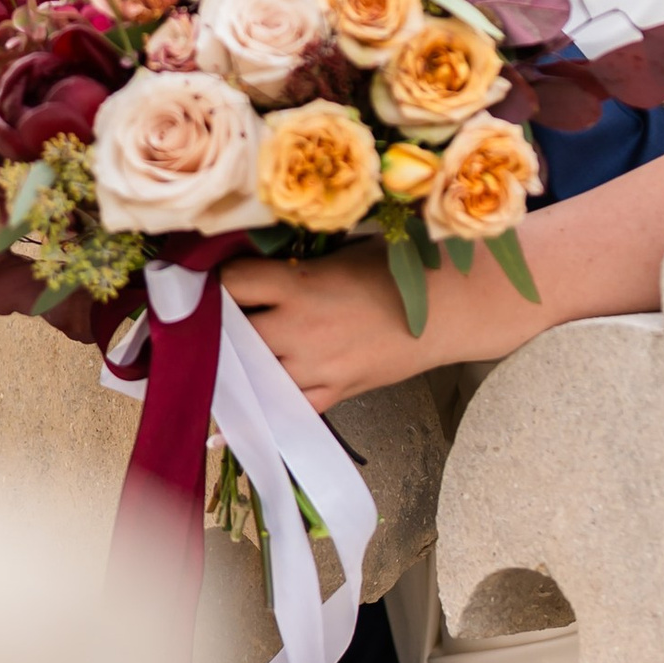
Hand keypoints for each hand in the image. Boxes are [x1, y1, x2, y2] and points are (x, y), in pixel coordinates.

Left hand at [224, 242, 429, 409]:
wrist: (446, 311)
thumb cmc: (396, 272)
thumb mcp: (339, 255)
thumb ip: (294, 266)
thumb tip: (251, 264)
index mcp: (299, 284)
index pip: (232, 284)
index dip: (217, 282)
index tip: (217, 280)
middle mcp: (299, 328)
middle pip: (232, 335)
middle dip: (221, 327)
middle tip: (218, 320)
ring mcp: (315, 366)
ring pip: (253, 375)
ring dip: (240, 365)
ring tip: (234, 354)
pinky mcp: (333, 392)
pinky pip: (286, 407)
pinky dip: (269, 402)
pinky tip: (253, 401)